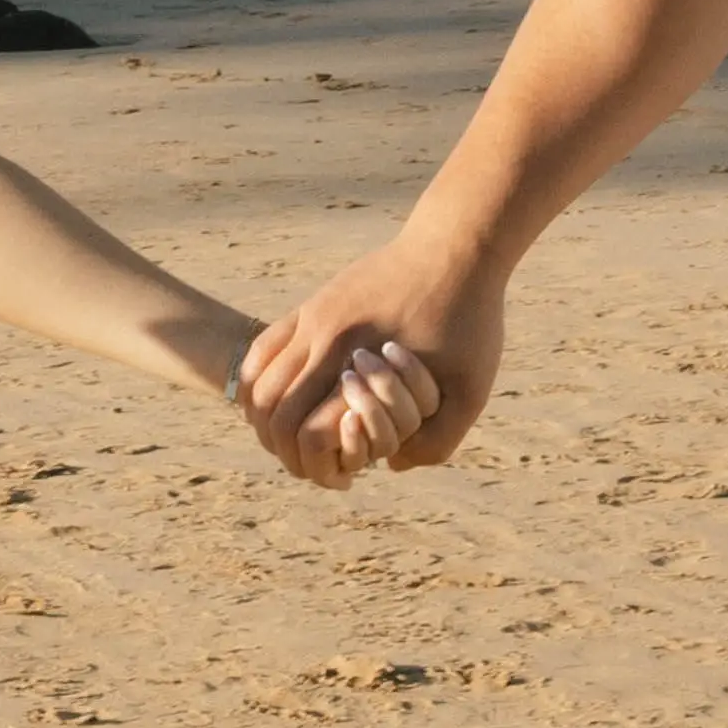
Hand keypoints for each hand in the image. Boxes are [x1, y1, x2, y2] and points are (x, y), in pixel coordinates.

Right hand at [243, 236, 504, 483]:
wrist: (455, 249)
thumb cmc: (470, 321)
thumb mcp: (471, 392)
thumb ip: (436, 441)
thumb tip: (389, 466)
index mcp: (364, 367)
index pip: (308, 433)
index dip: (316, 466)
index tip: (341, 479)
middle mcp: (327, 342)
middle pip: (273, 414)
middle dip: (285, 452)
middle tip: (310, 466)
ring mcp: (313, 319)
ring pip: (258, 384)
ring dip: (265, 422)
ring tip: (290, 442)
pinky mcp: (312, 304)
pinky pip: (261, 350)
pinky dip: (256, 384)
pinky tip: (272, 403)